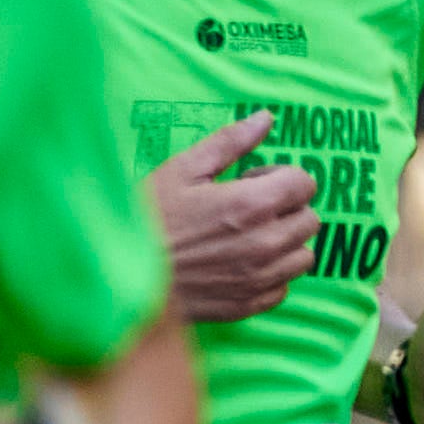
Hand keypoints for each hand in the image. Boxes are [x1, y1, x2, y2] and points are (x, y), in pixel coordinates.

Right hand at [149, 111, 314, 323]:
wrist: (114, 278)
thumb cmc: (143, 220)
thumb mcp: (180, 171)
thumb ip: (229, 143)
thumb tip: (265, 118)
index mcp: (253, 203)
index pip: (305, 183)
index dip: (280, 177)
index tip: (253, 182)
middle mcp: (266, 242)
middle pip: (309, 220)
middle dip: (286, 210)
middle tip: (248, 211)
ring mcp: (257, 278)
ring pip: (302, 256)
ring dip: (284, 245)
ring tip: (248, 240)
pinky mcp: (244, 305)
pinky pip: (281, 289)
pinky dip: (269, 278)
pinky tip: (240, 268)